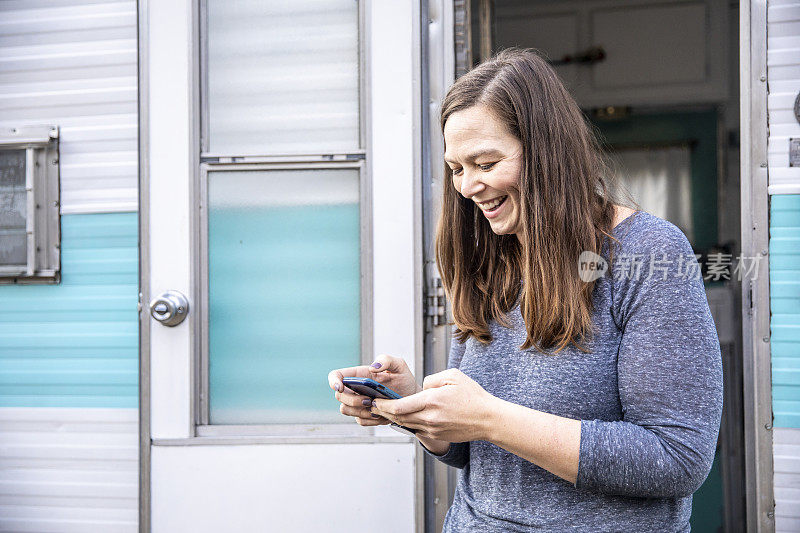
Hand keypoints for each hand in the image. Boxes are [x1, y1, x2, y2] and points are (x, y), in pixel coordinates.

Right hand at [328, 354, 420, 426]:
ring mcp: (358, 403)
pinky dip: (370, 419)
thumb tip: (373, 367)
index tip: (339, 387)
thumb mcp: (399, 365)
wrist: (412, 399)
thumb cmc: (404, 380)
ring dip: (360, 411)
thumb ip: (387, 360)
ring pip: (346, 410)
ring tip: (378, 407)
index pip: (337, 375)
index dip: (333, 381)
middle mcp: (355, 389)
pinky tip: (382, 414)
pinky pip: (360, 420)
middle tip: (369, 400)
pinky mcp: (364, 415)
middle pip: (339, 396)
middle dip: (352, 400)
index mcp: (359, 374)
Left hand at [370, 368, 495, 442]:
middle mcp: (429, 418)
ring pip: (406, 424)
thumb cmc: (472, 396)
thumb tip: (420, 389)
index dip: (383, 404)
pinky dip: (408, 423)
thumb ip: (430, 380)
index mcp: (431, 401)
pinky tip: (405, 417)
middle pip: (398, 417)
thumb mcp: (452, 376)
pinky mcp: (437, 436)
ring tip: (385, 411)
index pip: (399, 406)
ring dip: (394, 418)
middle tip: (373, 406)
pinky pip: (418, 429)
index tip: (374, 400)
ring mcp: (433, 429)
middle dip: (384, 412)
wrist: (488, 419)